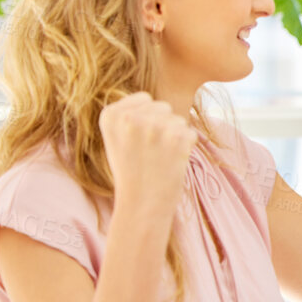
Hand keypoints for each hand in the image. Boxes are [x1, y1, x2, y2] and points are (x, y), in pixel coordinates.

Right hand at [99, 92, 195, 214]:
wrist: (141, 205)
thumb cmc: (131, 171)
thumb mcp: (117, 138)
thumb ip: (128, 113)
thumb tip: (149, 96)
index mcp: (110, 115)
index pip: (144, 98)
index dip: (146, 120)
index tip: (135, 142)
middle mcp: (130, 118)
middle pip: (163, 107)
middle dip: (162, 127)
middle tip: (149, 153)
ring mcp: (154, 127)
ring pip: (178, 119)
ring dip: (174, 137)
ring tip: (158, 158)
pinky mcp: (177, 138)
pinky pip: (190, 133)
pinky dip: (186, 147)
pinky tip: (171, 163)